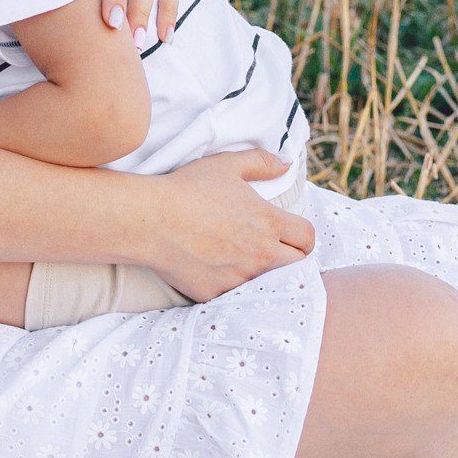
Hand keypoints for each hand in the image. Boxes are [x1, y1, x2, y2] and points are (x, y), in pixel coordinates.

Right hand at [141, 150, 314, 300]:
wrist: (149, 220)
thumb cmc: (187, 189)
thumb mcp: (227, 165)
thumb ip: (262, 163)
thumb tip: (285, 164)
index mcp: (269, 222)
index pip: (307, 238)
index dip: (302, 236)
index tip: (290, 235)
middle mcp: (260, 254)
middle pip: (297, 266)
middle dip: (290, 258)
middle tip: (271, 250)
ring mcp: (239, 277)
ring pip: (267, 283)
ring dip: (261, 274)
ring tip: (240, 260)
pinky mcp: (216, 293)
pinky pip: (233, 295)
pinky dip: (230, 285)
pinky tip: (215, 270)